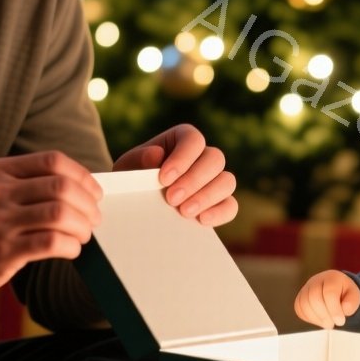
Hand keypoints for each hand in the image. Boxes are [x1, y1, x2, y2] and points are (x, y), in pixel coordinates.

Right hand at [0, 151, 102, 305]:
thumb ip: (23, 182)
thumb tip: (77, 187)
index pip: (53, 161)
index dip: (82, 176)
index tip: (94, 192)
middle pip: (61, 187)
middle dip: (88, 204)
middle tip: (94, 218)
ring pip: (59, 215)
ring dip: (82, 227)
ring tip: (83, 235)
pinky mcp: (2, 253)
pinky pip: (51, 243)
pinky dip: (70, 246)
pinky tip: (71, 250)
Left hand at [114, 124, 237, 226]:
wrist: (135, 203)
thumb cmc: (132, 179)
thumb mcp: (128, 167)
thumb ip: (139, 159)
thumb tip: (156, 155)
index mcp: (182, 140)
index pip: (194, 140)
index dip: (183, 158)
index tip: (164, 179)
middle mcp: (203, 156)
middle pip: (215, 159)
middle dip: (194, 180)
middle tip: (172, 199)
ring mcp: (214, 180)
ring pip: (227, 181)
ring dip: (207, 197)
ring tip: (184, 212)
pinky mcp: (219, 203)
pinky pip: (231, 206)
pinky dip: (220, 212)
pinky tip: (201, 220)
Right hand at [294, 270, 359, 327]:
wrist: (335, 290)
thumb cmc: (345, 294)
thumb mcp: (354, 297)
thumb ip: (352, 303)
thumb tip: (345, 308)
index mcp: (332, 278)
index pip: (329, 293)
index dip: (334, 310)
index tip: (340, 321)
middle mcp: (316, 280)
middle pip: (314, 298)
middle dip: (324, 315)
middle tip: (332, 324)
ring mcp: (306, 288)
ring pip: (304, 304)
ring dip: (316, 318)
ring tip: (327, 323)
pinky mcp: (300, 298)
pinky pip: (299, 309)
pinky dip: (308, 318)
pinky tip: (319, 320)